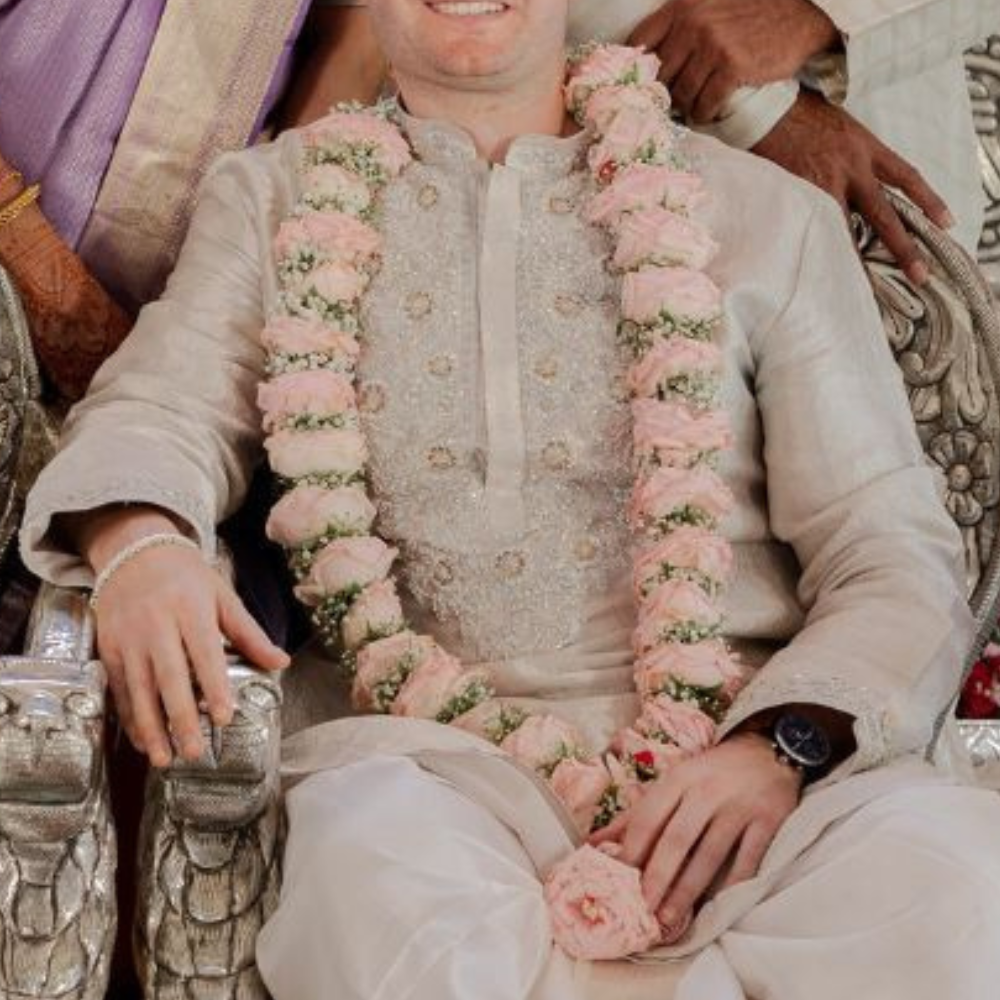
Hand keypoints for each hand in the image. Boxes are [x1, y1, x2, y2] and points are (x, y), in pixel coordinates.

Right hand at [77, 507, 288, 766]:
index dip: (214, 686)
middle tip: (193, 752)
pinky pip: (119, 687)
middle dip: (180, 717)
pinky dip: (129, 717)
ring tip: (164, 758)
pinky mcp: (108, 647)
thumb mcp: (222, 596)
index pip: (204, 653)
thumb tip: (281, 663)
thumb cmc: (187, 577)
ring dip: (150, 727)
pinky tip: (140, 740)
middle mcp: (157, 625)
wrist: (135, 551)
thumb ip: (250, 633)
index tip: (224, 717)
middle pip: (169, 677)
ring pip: (139, 688)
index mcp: (190, 609)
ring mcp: (128, 637)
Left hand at [592, 733, 800, 929]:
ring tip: (670, 916)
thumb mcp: (674, 781)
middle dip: (657, 876)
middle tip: (642, 909)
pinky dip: (732, 884)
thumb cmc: (711, 773)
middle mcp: (707, 791)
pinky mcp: (768, 820)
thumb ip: (637, 813)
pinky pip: (748, 860)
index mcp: (679, 778)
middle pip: (677, 839)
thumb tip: (594, 842)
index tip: (616, 880)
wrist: (768, 752)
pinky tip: (716, 905)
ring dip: (688, 889)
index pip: (649, 817)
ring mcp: (739, 806)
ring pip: (710, 855)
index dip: (632, 850)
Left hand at [629, 0, 838, 122]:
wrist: (801, 20)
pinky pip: (704, 103)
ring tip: (690, 108)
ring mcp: (713, 45)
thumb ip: (683, 22)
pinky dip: (703, 113)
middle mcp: (694, 22)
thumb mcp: (713, 4)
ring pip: (681, 92)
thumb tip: (649, 59)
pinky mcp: (732, 67)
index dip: (637, 67)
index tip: (640, 83)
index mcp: (684, 4)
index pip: (641, 40)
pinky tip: (706, 112)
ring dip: (684, 106)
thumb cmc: (753, 14)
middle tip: (669, 103)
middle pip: (660, 73)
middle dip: (663, 92)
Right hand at [752, 92, 951, 284]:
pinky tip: (820, 267)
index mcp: (865, 147)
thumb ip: (852, 155)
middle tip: (919, 274)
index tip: (946, 223)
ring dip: (854, 260)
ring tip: (862, 287)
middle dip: (903, 247)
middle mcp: (850, 168)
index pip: (906, 177)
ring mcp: (822, 185)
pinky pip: (812, 228)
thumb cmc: (799, 113)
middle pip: (884, 215)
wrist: (766, 106)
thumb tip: (857, 182)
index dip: (929, 201)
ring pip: (845, 231)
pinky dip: (818, 247)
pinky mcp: (796, 196)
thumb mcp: (840, 127)